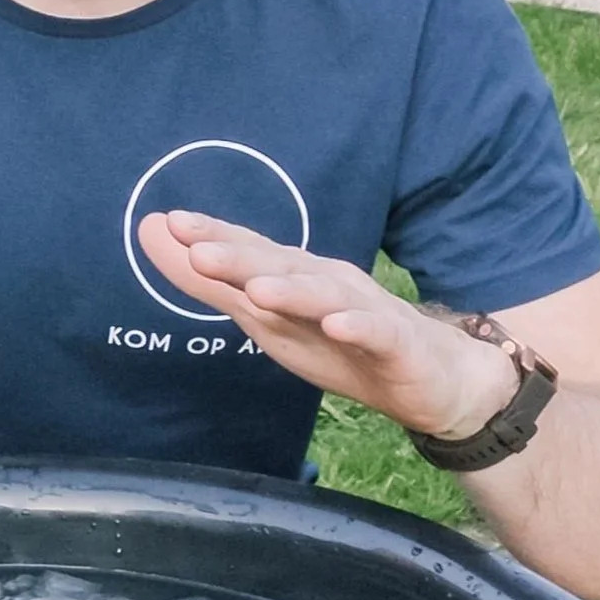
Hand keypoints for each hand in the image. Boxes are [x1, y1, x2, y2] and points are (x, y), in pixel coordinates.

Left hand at [137, 211, 519, 441]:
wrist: (436, 377)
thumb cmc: (344, 342)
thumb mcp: (271, 320)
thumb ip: (218, 286)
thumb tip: (162, 240)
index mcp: (294, 279)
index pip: (248, 254)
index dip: (211, 239)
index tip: (165, 223)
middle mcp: (325, 285)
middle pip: (279, 267)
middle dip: (239, 256)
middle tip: (197, 246)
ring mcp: (363, 311)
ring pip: (325, 296)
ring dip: (292, 290)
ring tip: (258, 288)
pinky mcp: (396, 344)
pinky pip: (376, 332)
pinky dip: (356, 327)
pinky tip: (337, 325)